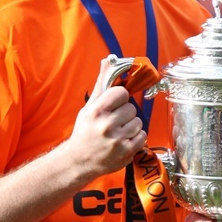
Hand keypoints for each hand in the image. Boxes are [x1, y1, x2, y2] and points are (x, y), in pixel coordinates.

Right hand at [66, 58, 147, 179]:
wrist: (79, 161)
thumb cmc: (84, 132)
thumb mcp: (88, 107)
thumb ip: (101, 84)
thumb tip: (108, 60)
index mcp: (97, 111)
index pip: (122, 93)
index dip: (120, 98)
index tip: (114, 105)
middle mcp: (107, 125)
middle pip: (132, 108)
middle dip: (125, 114)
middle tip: (114, 121)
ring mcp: (117, 140)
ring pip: (138, 122)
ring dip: (131, 126)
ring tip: (118, 132)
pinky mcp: (126, 152)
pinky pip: (142, 136)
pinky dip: (136, 138)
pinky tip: (124, 140)